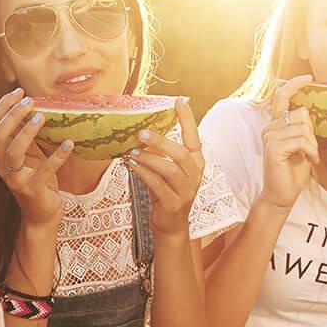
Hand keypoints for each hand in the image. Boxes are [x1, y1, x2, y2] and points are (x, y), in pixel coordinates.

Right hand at [0, 88, 71, 225]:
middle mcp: (3, 165)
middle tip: (30, 100)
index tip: (19, 91)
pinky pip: (44, 171)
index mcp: (1, 154)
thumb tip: (36, 107)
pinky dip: (57, 156)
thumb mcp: (31, 155)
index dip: (4, 106)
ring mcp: (16, 179)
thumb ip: (28, 136)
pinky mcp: (34, 190)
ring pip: (14, 151)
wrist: (42, 215)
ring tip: (43, 117)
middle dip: (13, 115)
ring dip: (28, 132)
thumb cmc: (38, 181)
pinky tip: (69, 144)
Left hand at [126, 97, 204, 238]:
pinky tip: (130, 165)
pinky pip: (157, 184)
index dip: (187, 119)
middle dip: (160, 141)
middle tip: (140, 132)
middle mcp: (195, 175)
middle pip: (180, 153)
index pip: (194, 137)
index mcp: (196, 163)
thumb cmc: (167, 193)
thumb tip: (143, 133)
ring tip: (131, 151)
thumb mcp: (166, 170)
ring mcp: (186, 190)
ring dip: (148, 158)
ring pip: (169, 169)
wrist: (171, 226)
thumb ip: (160, 154)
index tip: (179, 101)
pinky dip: (143, 173)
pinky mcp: (174, 203)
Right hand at [259, 75, 319, 210]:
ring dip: (313, 145)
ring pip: (303, 128)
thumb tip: (305, 111)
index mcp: (275, 125)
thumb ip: (301, 128)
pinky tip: (309, 161)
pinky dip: (310, 151)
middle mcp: (269, 128)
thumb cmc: (292, 172)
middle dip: (312, 133)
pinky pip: (301, 140)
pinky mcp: (273, 148)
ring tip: (309, 157)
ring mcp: (269, 137)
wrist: (282, 195)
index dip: (294, 84)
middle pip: (302, 114)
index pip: (282, 97)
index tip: (309, 77)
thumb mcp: (301, 145)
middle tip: (310, 150)